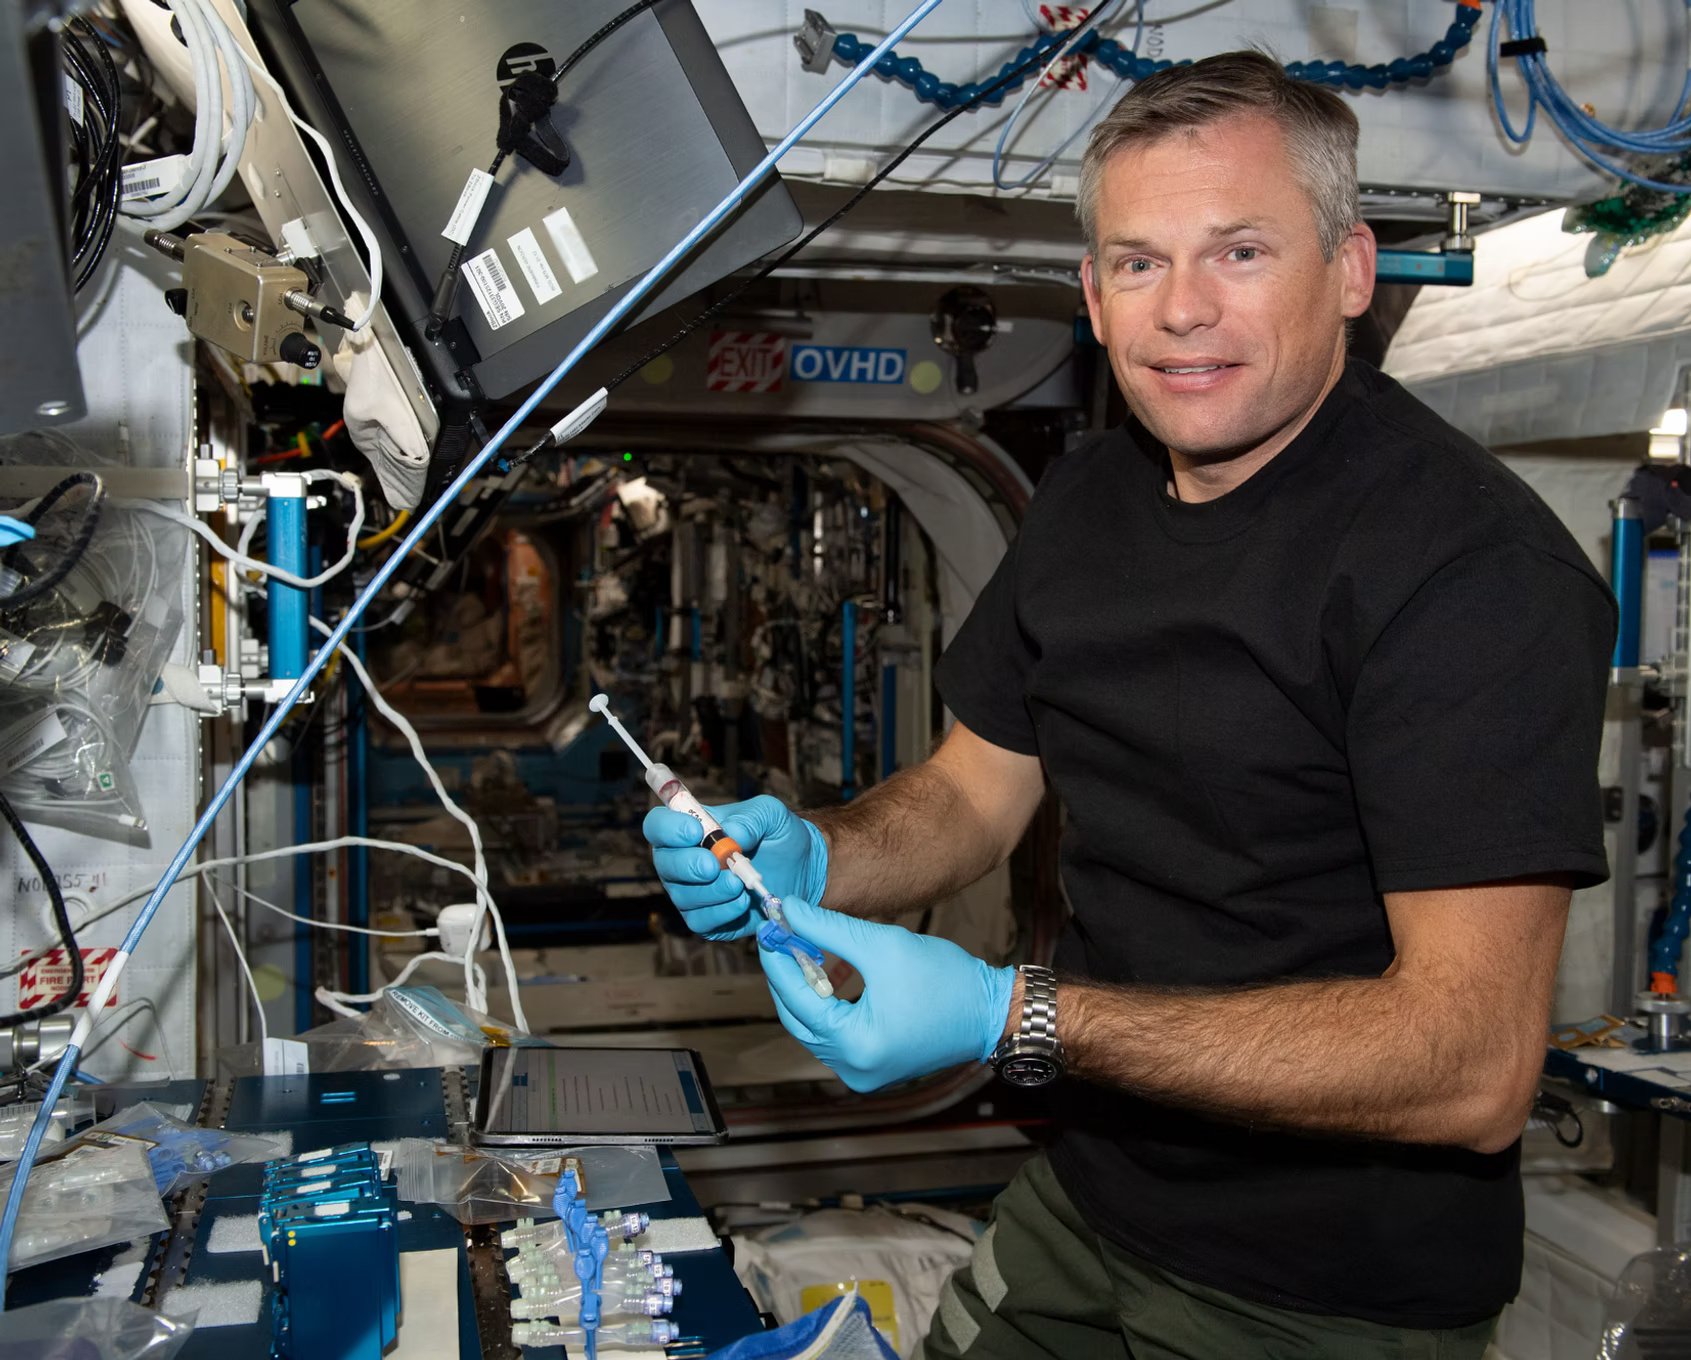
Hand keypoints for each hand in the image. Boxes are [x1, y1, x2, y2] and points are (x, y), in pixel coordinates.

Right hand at [642, 795, 828, 940]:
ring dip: (712, 891)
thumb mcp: (771, 814)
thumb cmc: (778, 835)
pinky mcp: (706, 920)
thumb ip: (751, 817)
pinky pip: (701, 921)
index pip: (658, 825)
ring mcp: (691, 892)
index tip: (695, 832)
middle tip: (713, 866)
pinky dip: (722, 912)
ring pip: (683, 896)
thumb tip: (731, 834)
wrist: (801, 870)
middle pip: (664, 863)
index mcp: (689, 828)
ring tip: (739, 883)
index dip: (669, 829)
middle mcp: (682, 861)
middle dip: (687, 865)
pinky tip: (743, 903)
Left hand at [758, 897, 1014, 1091]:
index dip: (778, 960)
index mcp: (857, 1045)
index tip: (768, 930)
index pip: (797, 999)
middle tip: (781, 937)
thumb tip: (788, 911)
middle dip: (789, 975)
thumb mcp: (883, 945)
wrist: (991, 1011)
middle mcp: (854, 1070)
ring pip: (815, 1028)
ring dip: (807, 990)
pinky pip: (835, 1036)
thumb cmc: (946, 980)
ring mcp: (863, 1075)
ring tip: (803, 950)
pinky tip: (827, 976)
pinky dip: (828, 1007)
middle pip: (800, 1018)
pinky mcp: (872, 1069)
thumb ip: (829, 929)